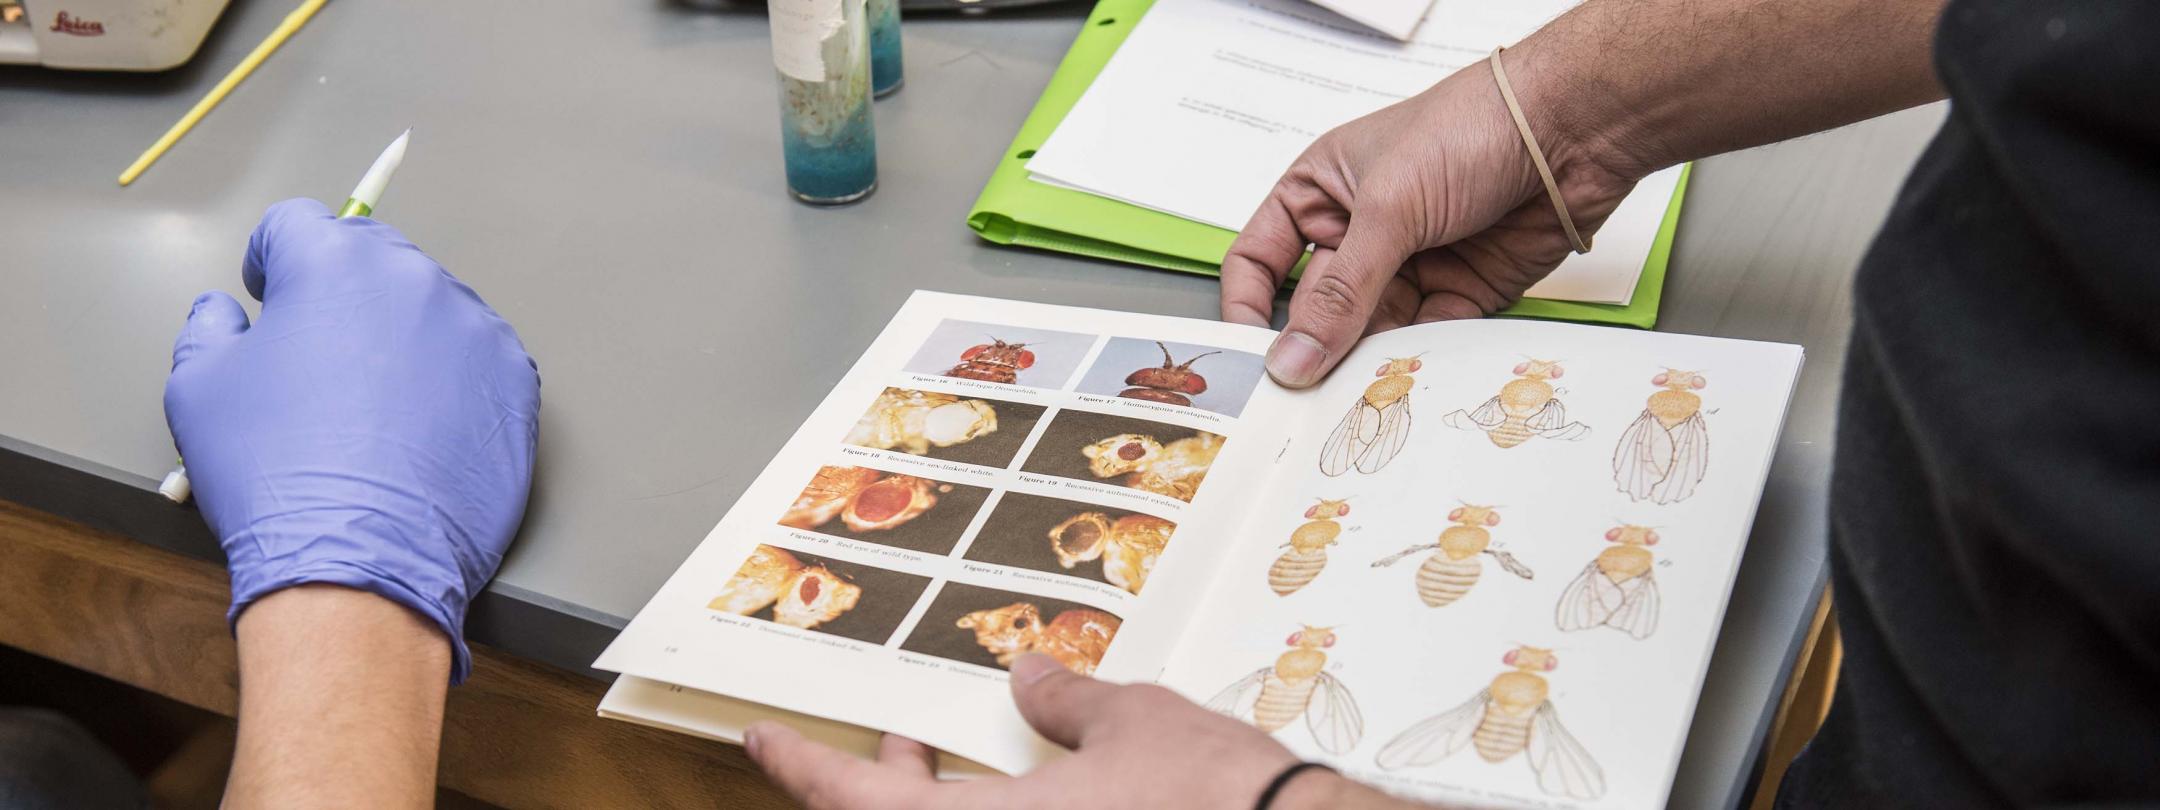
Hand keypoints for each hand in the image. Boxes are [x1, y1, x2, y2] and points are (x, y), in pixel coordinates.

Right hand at [164, 198, 539, 682]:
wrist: (360, 560)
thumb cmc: (275, 473)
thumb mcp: (199, 389)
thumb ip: (210, 329)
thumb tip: (226, 314)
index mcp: (334, 264)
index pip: (298, 224)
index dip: (274, 259)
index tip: (271, 294)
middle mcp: (415, 282)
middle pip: (373, 260)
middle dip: (343, 294)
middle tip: (321, 356)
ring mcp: (476, 331)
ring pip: (430, 311)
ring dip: (402, 337)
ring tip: (374, 406)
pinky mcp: (515, 384)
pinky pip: (476, 362)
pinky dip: (451, 382)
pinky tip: (421, 431)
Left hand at [745, 654, 1407, 808]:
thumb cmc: (1221, 801)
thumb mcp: (1135, 723)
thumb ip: (1069, 703)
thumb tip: (1034, 679)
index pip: (848, 803)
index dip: (796, 768)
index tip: (762, 741)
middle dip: (882, 788)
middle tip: (894, 750)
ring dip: (943, 806)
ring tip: (961, 766)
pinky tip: (1048, 794)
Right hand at [1220, 52, 1640, 387]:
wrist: (1575, 128)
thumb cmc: (1472, 126)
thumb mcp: (1388, 208)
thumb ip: (1339, 293)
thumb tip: (1292, 357)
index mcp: (1322, 191)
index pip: (1261, 260)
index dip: (1248, 307)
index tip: (1251, 356)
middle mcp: (1361, 230)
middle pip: (1317, 309)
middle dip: (1313, 348)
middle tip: (1305, 394)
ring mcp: (1410, 263)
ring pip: (1370, 333)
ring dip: (1365, 362)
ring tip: (1358, 392)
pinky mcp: (1460, 291)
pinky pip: (1425, 341)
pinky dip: (1417, 362)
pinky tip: (1409, 376)